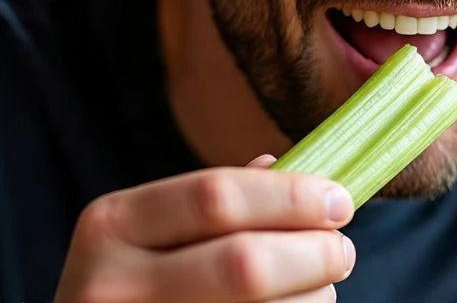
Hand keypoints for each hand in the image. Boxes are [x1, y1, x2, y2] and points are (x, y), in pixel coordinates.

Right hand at [54, 155, 355, 301]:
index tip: (340, 200)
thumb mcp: (154, 231)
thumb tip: (292, 170)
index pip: (218, 198)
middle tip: (342, 251)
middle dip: (313, 253)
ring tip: (318, 287)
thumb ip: (217, 201)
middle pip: (244, 265)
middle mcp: (111, 284)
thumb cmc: (141, 279)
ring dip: (312, 297)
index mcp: (114, 224)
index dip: (291, 197)